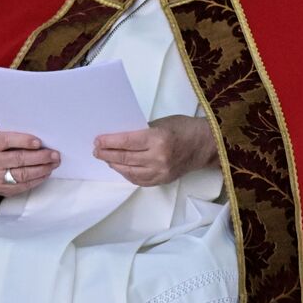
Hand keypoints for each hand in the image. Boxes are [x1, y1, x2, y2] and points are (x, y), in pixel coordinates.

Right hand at [0, 131, 60, 196]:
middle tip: (55, 155)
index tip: (39, 143)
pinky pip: (22, 186)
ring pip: (22, 175)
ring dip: (41, 169)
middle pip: (18, 159)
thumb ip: (18, 137)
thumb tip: (43, 143)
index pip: (6, 141)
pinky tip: (45, 173)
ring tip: (53, 164)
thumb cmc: (1, 147)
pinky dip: (37, 180)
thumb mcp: (4, 137)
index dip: (24, 141)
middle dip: (40, 157)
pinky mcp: (1, 189)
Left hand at [93, 115, 217, 186]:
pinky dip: (127, 174)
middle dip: (107, 154)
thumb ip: (142, 131)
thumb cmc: (185, 128)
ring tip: (106, 159)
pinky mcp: (163, 180)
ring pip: (130, 171)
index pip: (126, 141)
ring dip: (115, 165)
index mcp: (158, 139)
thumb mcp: (162, 123)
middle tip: (96, 150)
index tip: (97, 140)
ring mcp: (161, 171)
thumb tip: (120, 137)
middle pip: (125, 158)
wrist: (206, 145)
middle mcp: (158, 157)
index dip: (109, 142)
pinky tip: (120, 168)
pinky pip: (139, 180)